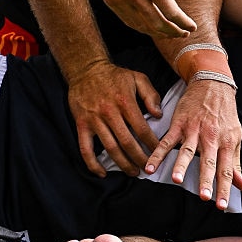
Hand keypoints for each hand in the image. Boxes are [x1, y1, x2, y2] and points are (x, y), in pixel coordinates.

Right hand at [68, 61, 161, 175]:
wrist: (86, 69)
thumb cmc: (114, 75)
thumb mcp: (137, 78)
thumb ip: (150, 95)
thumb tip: (158, 115)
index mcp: (125, 102)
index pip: (142, 129)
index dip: (152, 144)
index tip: (160, 153)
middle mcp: (109, 112)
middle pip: (127, 143)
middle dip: (140, 159)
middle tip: (148, 169)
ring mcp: (94, 120)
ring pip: (110, 148)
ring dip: (123, 164)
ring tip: (133, 172)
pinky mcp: (81, 124)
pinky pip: (85, 148)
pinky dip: (93, 163)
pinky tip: (102, 172)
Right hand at [84, 0, 196, 39]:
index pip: (171, 11)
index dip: (183, 23)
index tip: (191, 27)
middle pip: (158, 24)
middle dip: (173, 32)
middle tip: (183, 34)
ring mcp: (121, 0)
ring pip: (142, 26)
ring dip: (158, 33)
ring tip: (169, 33)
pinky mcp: (110, 2)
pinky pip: (128, 21)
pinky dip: (142, 28)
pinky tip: (150, 28)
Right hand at [145, 79, 241, 208]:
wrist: (213, 84)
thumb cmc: (225, 113)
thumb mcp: (235, 137)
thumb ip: (235, 163)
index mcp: (226, 143)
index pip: (226, 170)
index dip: (225, 188)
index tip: (222, 205)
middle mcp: (211, 137)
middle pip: (208, 162)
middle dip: (206, 180)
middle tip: (203, 197)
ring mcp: (194, 130)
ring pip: (187, 151)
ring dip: (181, 165)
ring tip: (177, 179)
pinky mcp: (179, 124)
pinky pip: (167, 141)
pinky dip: (158, 154)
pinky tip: (151, 166)